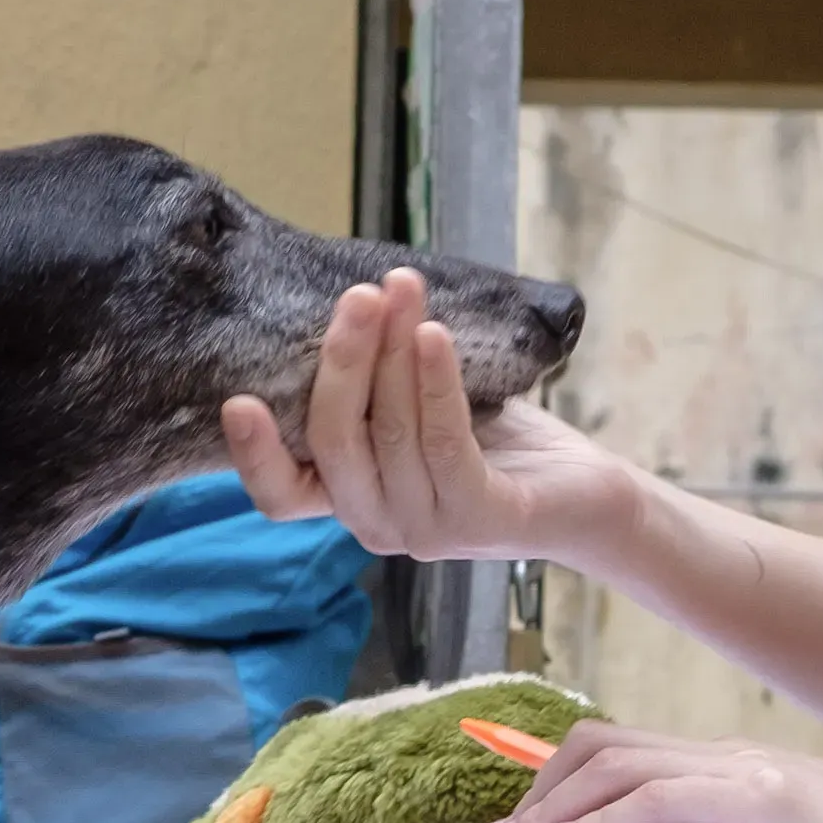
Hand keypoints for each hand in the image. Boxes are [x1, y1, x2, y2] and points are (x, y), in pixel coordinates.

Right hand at [224, 267, 639, 567]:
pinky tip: (433, 334)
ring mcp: (427, 531)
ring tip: (403, 291)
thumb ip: (377, 381)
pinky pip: (443, 443)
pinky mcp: (480, 520)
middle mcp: (377, 524)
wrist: (586, 492)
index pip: (280, 496)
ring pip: (389, 435)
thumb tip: (347, 297)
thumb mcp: (420, 407)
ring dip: (391, 354)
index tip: (236, 401)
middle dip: (342, 361)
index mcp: (351, 498)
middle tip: (358, 295)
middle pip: (335, 443)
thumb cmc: (495, 440)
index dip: (252, 457)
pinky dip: (434, 383)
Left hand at [485, 720, 822, 822]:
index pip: (622, 753)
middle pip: (602, 746)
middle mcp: (728, 758)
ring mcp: (745, 773)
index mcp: (731, 770)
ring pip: (619, 764)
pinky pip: (659, 799)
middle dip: (537, 793)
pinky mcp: (764, 801)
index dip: (558, 786)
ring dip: (553, 809)